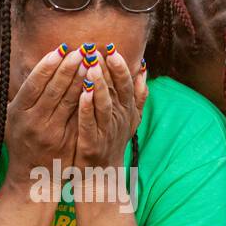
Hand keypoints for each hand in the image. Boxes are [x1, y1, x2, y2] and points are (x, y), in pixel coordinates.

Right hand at [4, 44, 86, 184]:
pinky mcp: (68, 141)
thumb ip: (2, 94)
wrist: (32, 178)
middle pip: (54, 90)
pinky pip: (79, 116)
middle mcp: (34, 122)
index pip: (34, 84)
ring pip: (69, 101)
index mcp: (18, 113)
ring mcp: (52, 133)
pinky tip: (96, 85)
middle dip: (68, 68)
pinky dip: (87, 99)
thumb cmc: (18, 143)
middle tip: (81, 51)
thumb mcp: (5, 119)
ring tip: (91, 62)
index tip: (59, 50)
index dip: (47, 66)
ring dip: (81, 80)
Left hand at [76, 46, 146, 168]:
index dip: (120, 67)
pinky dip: (87, 109)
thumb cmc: (112, 142)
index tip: (112, 49)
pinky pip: (89, 124)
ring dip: (99, 85)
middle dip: (110, 71)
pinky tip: (82, 94)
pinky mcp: (92, 144)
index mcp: (127, 110)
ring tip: (92, 67)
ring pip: (105, 105)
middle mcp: (119, 119)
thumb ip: (138, 94)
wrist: (102, 176)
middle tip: (101, 51)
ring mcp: (107, 132)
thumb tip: (144, 68)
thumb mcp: (130, 118)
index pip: (126, 85)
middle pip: (117, 91)